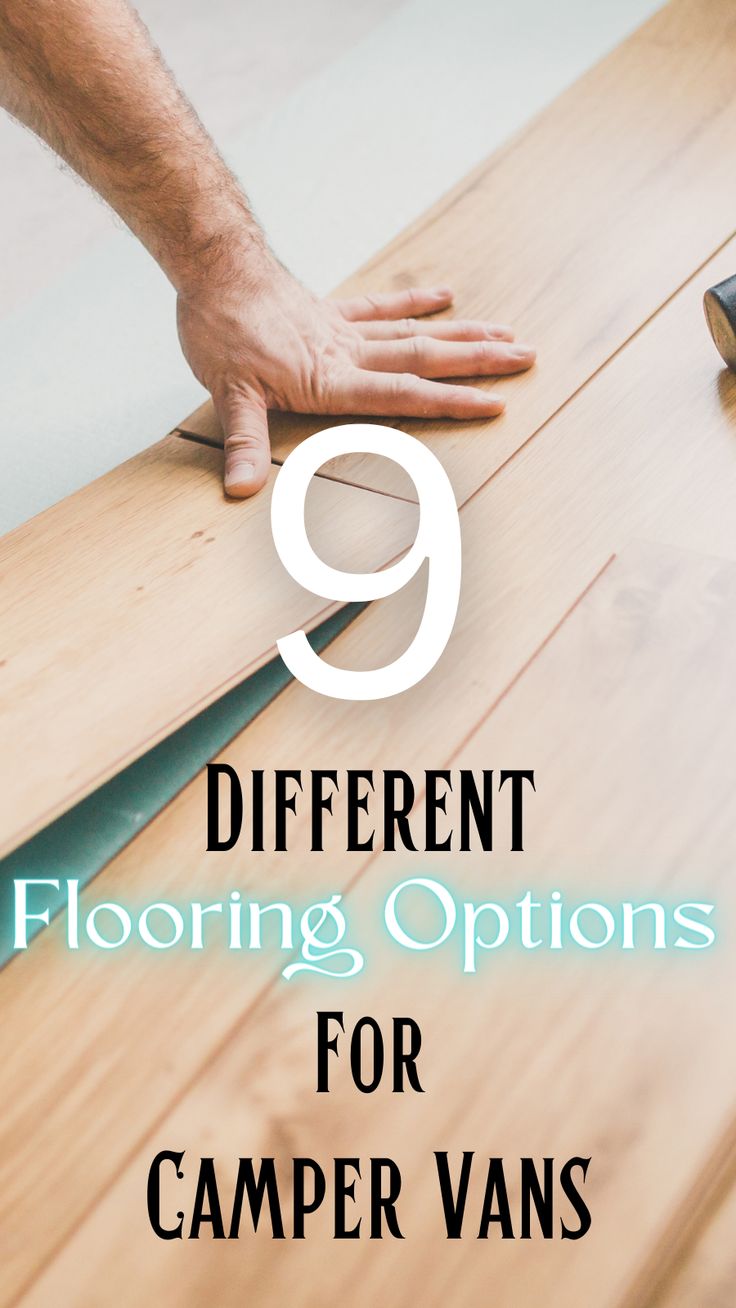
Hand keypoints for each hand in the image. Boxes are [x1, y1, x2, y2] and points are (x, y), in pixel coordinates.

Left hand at [177, 253, 534, 496]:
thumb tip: (242, 487)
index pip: (404, 393)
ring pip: (415, 332)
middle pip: (425, 358)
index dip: (451, 401)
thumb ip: (243, 441)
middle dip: (478, 363)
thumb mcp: (228, 394)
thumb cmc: (220, 330)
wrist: (214, 268)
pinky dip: (415, 302)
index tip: (495, 404)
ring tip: (507, 335)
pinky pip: (381, 307)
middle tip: (527, 359)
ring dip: (462, 335)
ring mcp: (344, 330)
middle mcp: (349, 352)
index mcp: (333, 378)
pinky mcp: (331, 311)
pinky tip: (447, 296)